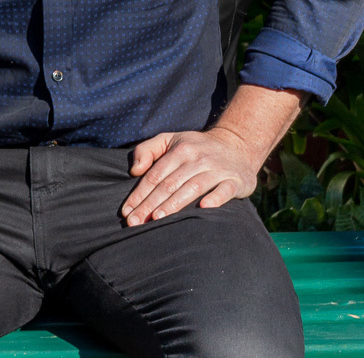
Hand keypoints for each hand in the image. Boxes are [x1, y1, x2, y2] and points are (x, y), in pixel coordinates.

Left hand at [121, 125, 258, 225]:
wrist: (237, 145)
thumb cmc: (196, 147)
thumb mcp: (171, 140)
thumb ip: (147, 150)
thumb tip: (135, 171)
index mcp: (180, 149)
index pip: (155, 175)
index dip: (139, 194)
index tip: (126, 213)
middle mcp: (198, 158)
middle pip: (170, 184)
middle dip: (150, 204)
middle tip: (135, 223)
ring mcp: (217, 169)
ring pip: (192, 187)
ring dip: (174, 204)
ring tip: (157, 219)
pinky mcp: (235, 180)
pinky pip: (224, 190)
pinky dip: (215, 198)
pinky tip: (203, 208)